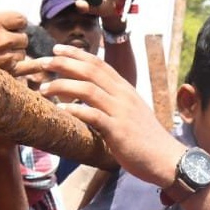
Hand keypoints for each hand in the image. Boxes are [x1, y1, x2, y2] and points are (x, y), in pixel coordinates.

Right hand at [0, 0, 27, 71]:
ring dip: (15, 52)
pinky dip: (17, 67)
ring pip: (22, 54)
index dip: (16, 21)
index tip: (9, 24)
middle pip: (23, 36)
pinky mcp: (3, 74)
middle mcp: (1, 40)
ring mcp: (3, 59)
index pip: (20, 18)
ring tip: (0, 53)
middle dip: (15, 37)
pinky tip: (7, 64)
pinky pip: (20, 69)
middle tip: (2, 39)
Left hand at [28, 44, 180, 187]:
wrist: (166, 159)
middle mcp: (123, 95)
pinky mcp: (118, 131)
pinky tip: (60, 110)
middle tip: (42, 62)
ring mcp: (121, 112)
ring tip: (44, 89)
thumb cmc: (146, 140)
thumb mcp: (130, 114)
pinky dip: (75, 110)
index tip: (57, 50)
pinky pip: (93, 116)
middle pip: (90, 71)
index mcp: (125, 89)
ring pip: (88, 89)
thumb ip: (112, 103)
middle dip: (64, 64)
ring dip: (63, 86)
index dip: (77, 54)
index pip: (99, 63)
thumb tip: (89, 100)